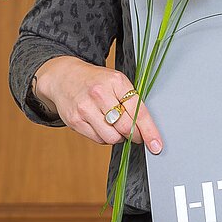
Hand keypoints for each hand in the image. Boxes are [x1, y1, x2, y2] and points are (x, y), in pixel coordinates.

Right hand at [34, 56, 162, 153]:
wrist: (64, 77)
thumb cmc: (96, 80)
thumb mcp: (116, 81)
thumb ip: (131, 100)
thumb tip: (145, 128)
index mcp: (116, 81)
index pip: (138, 111)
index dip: (149, 131)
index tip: (156, 145)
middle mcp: (100, 93)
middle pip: (125, 127)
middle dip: (133, 135)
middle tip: (135, 134)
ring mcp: (85, 108)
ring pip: (111, 137)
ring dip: (118, 137)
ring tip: (115, 126)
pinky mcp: (75, 120)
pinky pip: (98, 139)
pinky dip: (104, 137)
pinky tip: (102, 125)